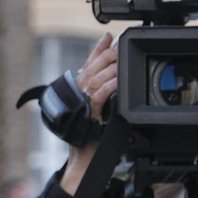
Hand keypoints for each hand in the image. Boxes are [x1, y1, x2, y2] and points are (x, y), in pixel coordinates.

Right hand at [61, 32, 116, 195]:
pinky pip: (99, 96)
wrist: (84, 161)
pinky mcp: (88, 115)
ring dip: (108, 67)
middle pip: (91, 68)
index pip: (87, 66)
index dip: (97, 50)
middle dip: (105, 55)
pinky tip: (118, 80)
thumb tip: (115, 81)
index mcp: (79, 93)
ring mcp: (81, 104)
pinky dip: (109, 86)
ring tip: (120, 58)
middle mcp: (78, 96)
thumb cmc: (91, 140)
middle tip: (118, 46)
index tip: (108, 36)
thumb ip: (103, 96)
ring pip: (94, 79)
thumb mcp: (99, 113)